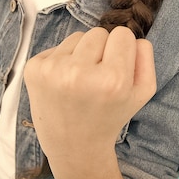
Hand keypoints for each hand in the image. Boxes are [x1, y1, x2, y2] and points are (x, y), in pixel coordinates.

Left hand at [23, 26, 156, 159]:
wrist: (73, 146)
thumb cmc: (110, 116)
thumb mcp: (142, 94)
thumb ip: (145, 58)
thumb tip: (131, 36)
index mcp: (112, 80)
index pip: (123, 34)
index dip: (122, 51)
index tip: (115, 70)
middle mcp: (80, 72)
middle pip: (99, 32)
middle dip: (101, 50)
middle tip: (96, 78)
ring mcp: (52, 70)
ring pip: (77, 36)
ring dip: (81, 54)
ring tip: (80, 81)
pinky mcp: (33, 68)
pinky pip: (57, 46)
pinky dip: (62, 61)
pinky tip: (62, 84)